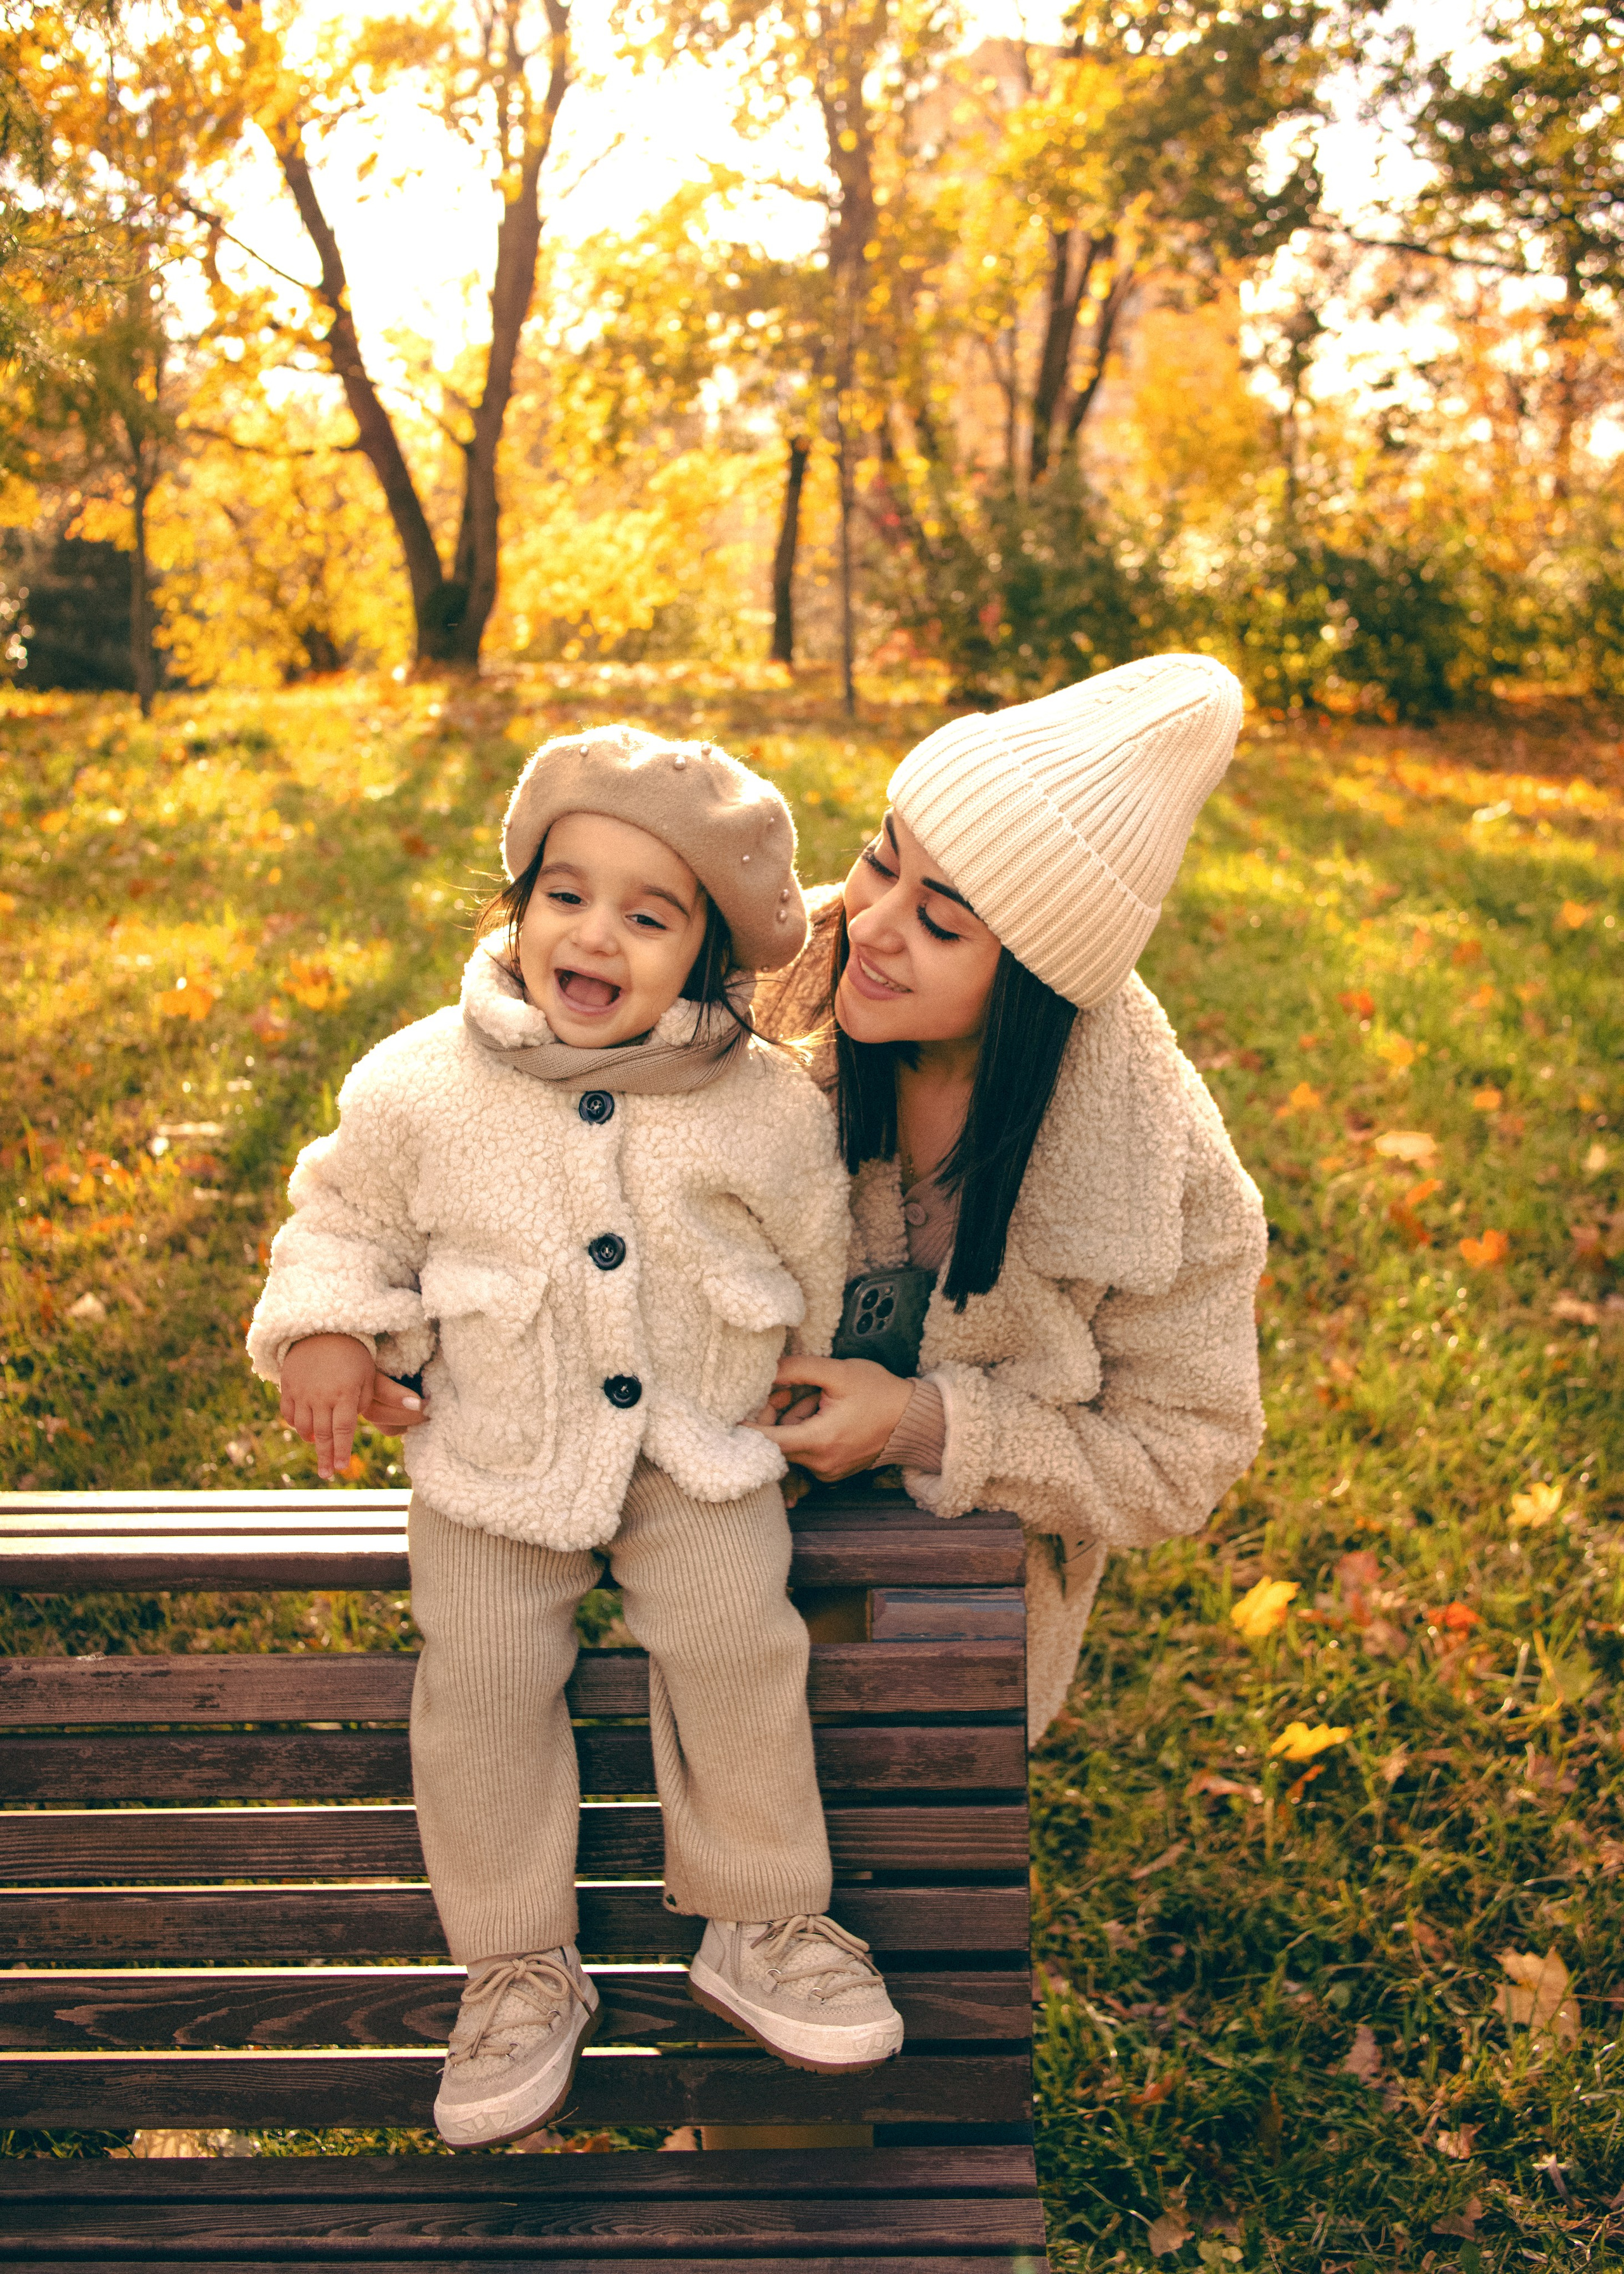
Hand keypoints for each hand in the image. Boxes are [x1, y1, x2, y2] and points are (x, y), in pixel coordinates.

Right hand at [280, 1334, 425, 1480]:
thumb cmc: (352, 1354)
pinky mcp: (288, 1387)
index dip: (343, 1451)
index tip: (342, 1468)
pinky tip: (305, 1430)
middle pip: (322, 1435)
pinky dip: (296, 1425)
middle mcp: (321, 1396)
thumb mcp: (370, 1373)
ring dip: (312, 1441)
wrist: (320, 1330)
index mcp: (344, 1394)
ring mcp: (301, 1392)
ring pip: (304, 1427)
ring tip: (320, 1450)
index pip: (344, 1430)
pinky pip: (289, 1414)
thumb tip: (411, 1408)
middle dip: (325, 1457)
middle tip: (327, 1474)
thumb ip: (385, 1394)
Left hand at [745, 1355, 913, 1482]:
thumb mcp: (839, 1372)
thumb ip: (799, 1369)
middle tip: (787, 1389)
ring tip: (816, 1399)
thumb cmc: (879, 1393)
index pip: (769, 1441)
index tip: (729, 1415)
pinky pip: (806, 1453)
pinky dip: (806, 1433)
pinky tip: (822, 1414)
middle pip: (777, 1443)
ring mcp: (827, 1472)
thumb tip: (767, 1369)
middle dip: (775, 1414)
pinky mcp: (832, 1473)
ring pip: (792, 1446)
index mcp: (820, 1442)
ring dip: (794, 1422)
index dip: (747, 1427)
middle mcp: (821, 1464)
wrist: (913, 1420)